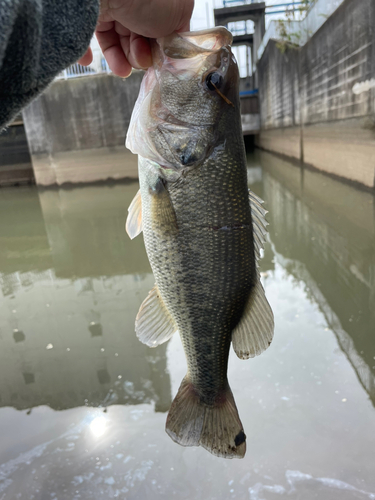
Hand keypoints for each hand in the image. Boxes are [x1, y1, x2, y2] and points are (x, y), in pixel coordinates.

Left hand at [78, 0, 193, 76]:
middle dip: (140, 55)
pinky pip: (87, 35)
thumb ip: (179, 32)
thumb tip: (173, 52)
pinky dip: (85, 51)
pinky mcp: (90, 13)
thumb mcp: (179, 14)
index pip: (160, 29)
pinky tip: (87, 61)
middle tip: (142, 59)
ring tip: (121, 69)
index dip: (160, 48)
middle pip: (138, 37)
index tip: (160, 59)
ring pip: (116, 41)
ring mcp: (112, 4)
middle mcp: (135, 0)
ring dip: (119, 61)